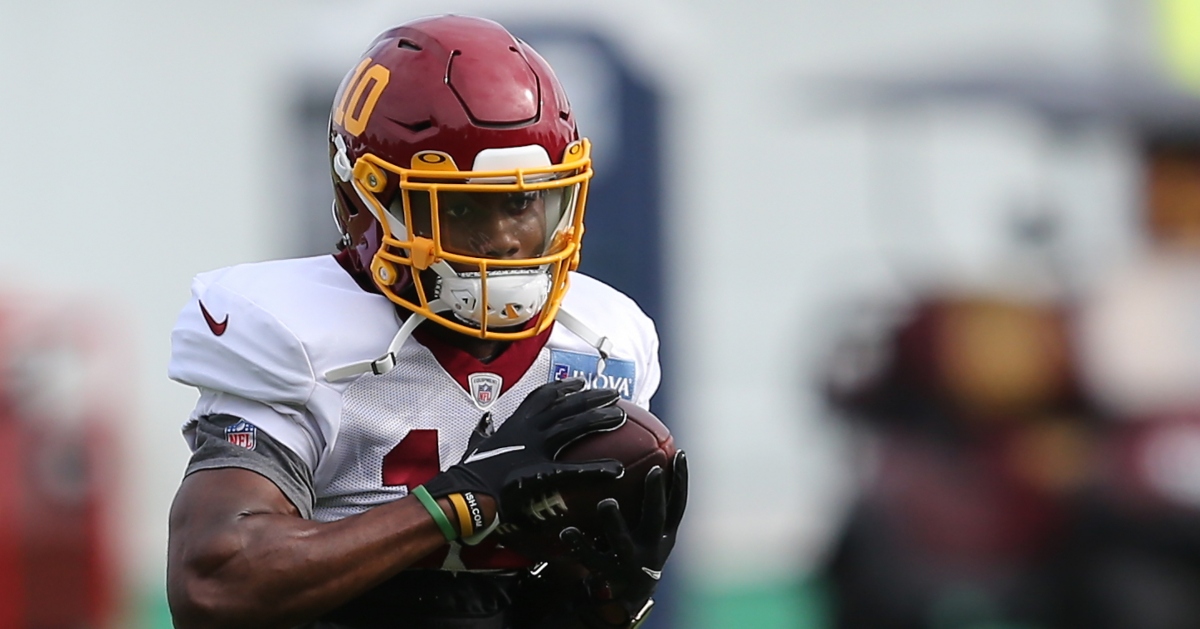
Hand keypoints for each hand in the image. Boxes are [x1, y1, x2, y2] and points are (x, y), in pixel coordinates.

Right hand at [422, 379, 625, 526]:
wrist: (462, 492)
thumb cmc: (468, 473)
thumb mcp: (476, 444)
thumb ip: (484, 432)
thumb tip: (486, 422)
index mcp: (514, 424)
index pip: (541, 398)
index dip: (563, 388)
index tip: (580, 382)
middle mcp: (528, 430)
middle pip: (565, 406)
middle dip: (590, 397)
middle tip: (612, 394)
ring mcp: (535, 449)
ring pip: (573, 426)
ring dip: (598, 419)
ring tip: (620, 416)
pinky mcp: (541, 472)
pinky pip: (575, 469)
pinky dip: (597, 469)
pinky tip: (616, 470)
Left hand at [561, 450, 687, 627]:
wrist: (627, 597)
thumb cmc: (636, 549)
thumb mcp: (647, 529)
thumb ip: (644, 500)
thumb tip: (634, 454)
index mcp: (665, 534)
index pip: (678, 504)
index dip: (681, 480)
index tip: (680, 454)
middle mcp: (652, 548)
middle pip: (657, 518)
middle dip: (656, 494)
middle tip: (653, 470)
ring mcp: (630, 562)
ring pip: (623, 541)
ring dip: (615, 522)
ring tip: (606, 503)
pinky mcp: (608, 575)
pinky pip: (591, 557)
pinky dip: (580, 544)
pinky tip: (567, 530)